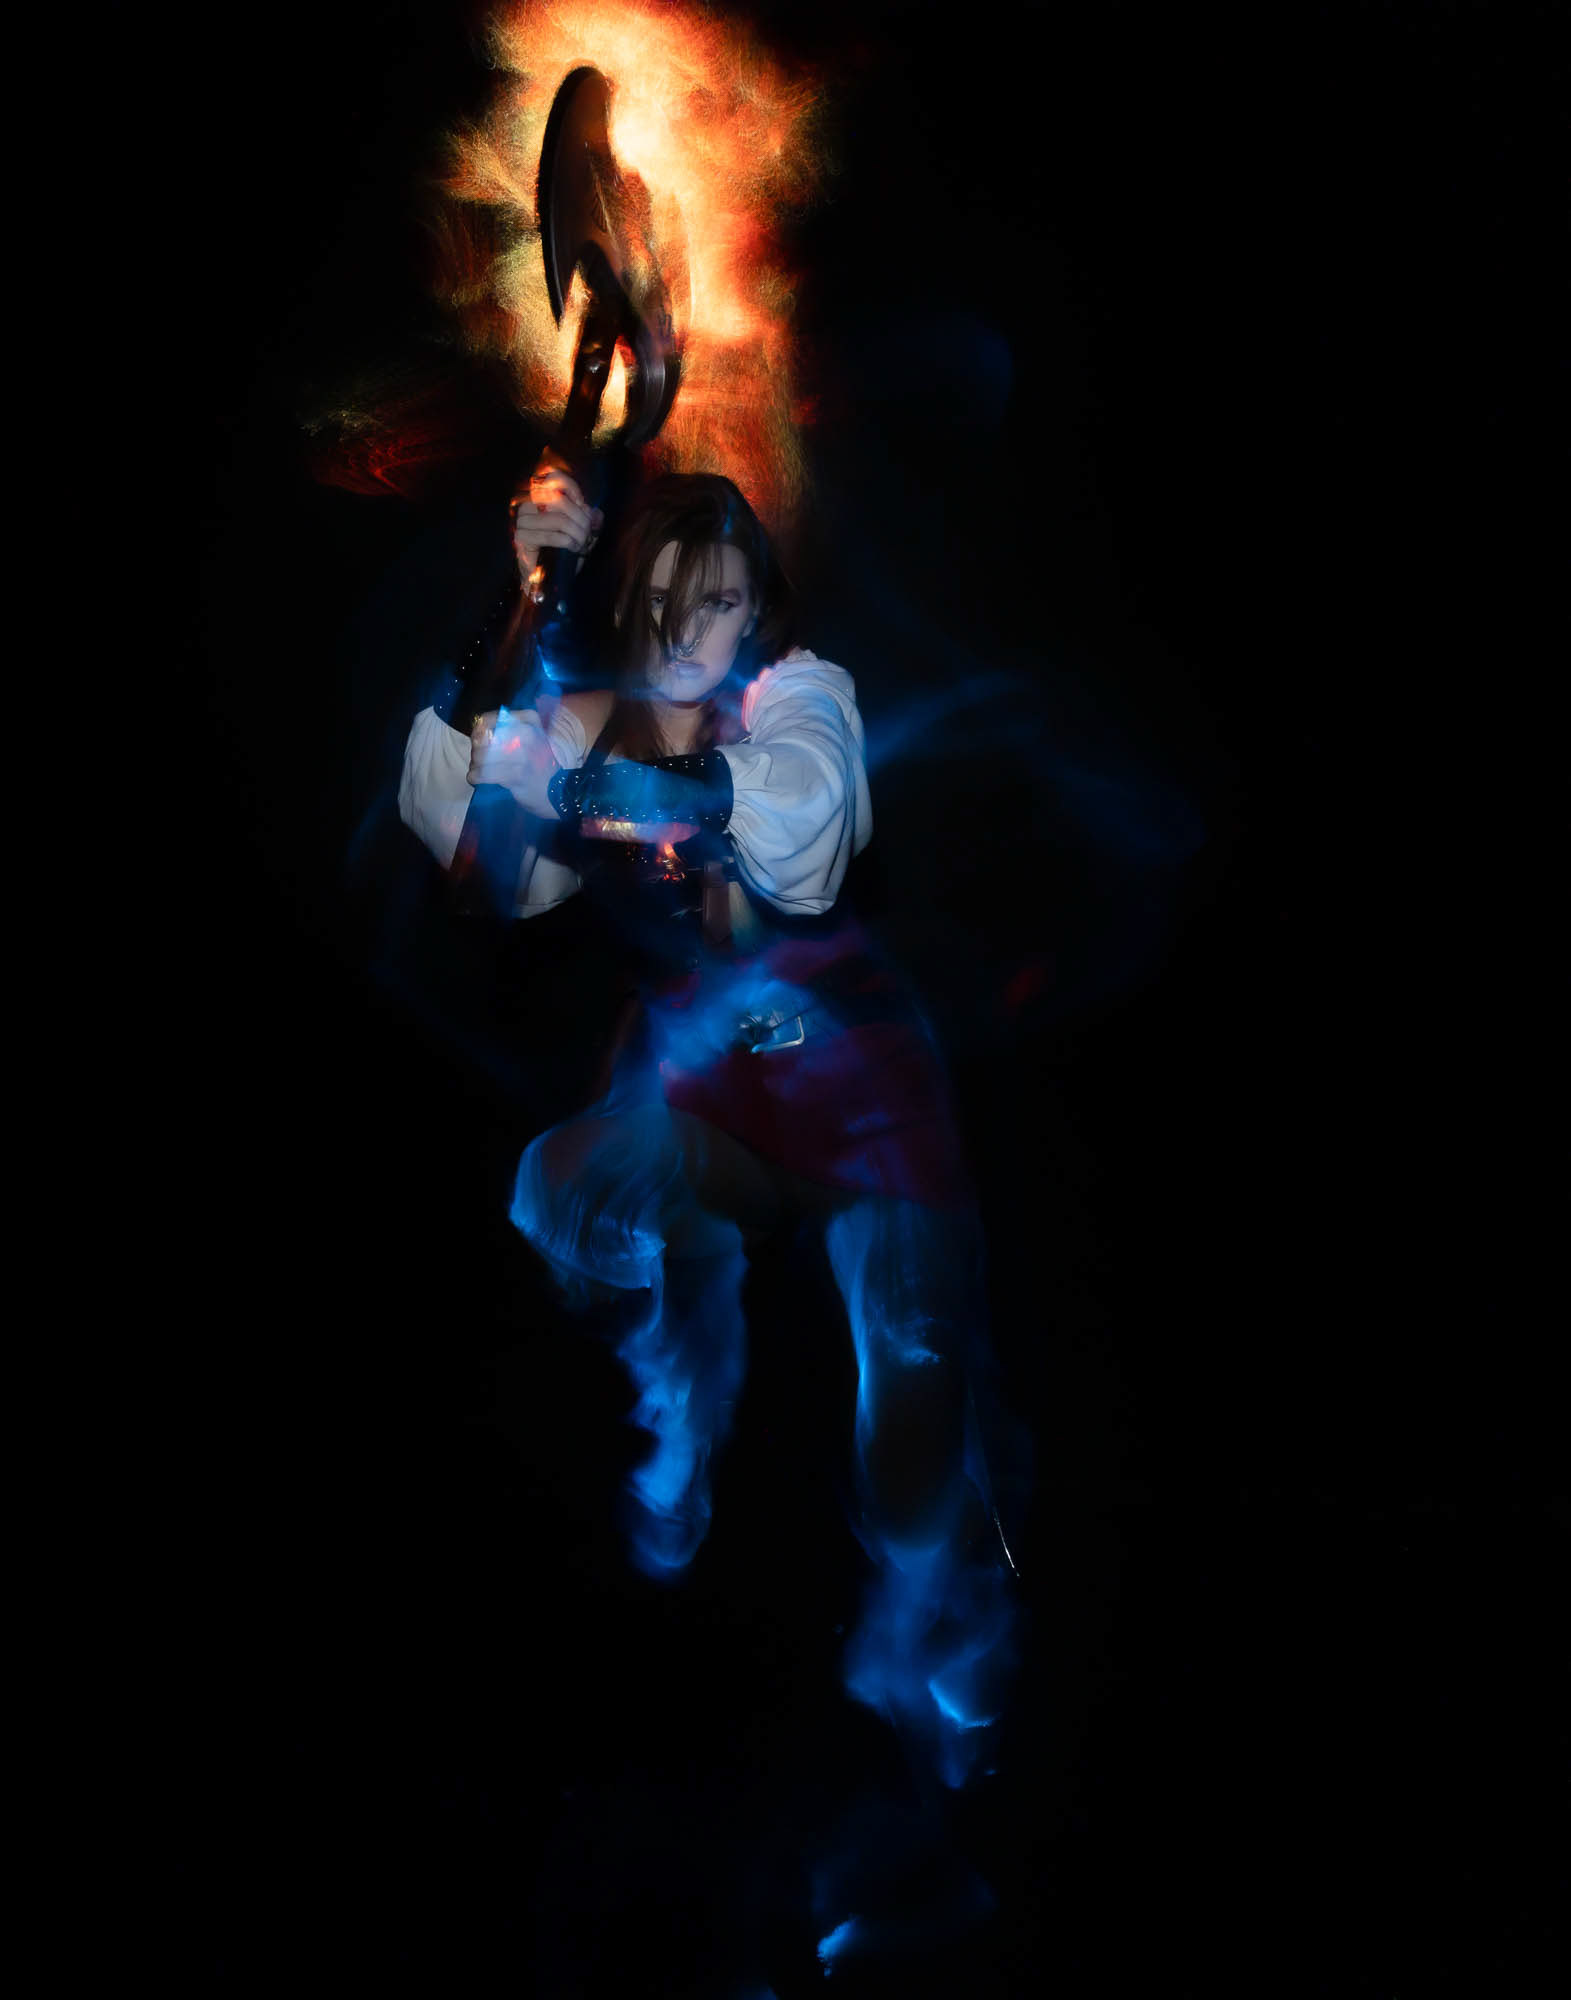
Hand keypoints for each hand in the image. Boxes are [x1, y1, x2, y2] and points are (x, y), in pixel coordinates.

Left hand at [467, 709, 557, 817]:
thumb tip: (478, 732)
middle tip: (479, 760)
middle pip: (484, 738)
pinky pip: (484, 773)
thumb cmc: (542, 764)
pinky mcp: (516, 774)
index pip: (490, 718)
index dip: (478, 730)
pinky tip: (476, 779)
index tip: (477, 740)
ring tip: (479, 770)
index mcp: (530, 721)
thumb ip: (510, 730)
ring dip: (475, 765)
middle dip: (476, 751)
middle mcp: (526, 733)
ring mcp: (522, 754)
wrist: (561, 790)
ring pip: (481, 756)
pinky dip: (475, 776)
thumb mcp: (533, 738)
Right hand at [509, 449, 602, 585]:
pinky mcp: (521, 538)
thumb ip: (591, 521)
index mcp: (541, 498)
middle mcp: (529, 505)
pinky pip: (551, 535)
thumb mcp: (583, 534)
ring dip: (576, 533)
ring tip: (581, 544)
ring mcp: (523, 521)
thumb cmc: (564, 553)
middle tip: (587, 533)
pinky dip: (567, 542)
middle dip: (579, 518)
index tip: (583, 504)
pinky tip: (572, 548)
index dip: (571, 487)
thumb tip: (596, 513)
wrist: (547, 580)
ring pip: (558, 519)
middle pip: (559, 499)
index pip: (553, 477)